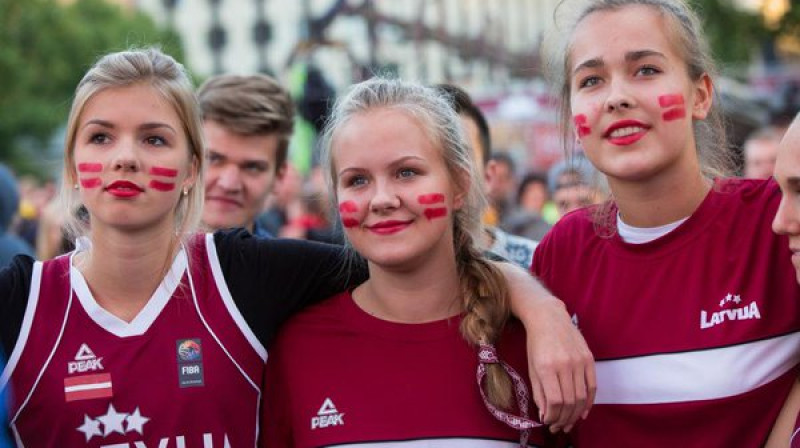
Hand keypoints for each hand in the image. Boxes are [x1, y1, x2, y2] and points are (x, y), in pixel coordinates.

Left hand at [521, 298, 595, 432]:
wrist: (548, 317)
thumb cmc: (536, 343)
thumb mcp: (531, 368)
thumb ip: (539, 393)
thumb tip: (546, 416)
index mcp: (547, 367)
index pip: (555, 401)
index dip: (553, 417)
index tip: (549, 423)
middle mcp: (565, 364)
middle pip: (570, 401)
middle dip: (564, 419)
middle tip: (559, 428)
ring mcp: (579, 361)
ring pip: (582, 396)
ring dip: (576, 414)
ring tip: (569, 423)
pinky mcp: (589, 358)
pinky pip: (593, 386)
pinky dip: (589, 402)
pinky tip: (583, 412)